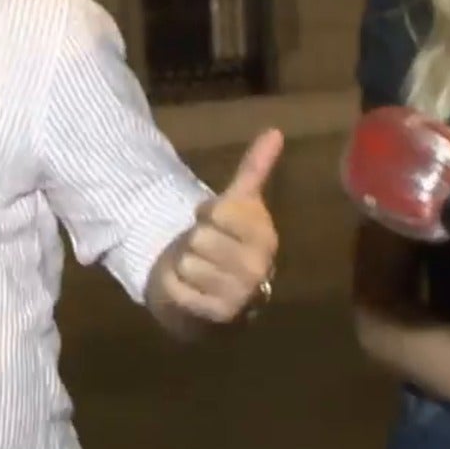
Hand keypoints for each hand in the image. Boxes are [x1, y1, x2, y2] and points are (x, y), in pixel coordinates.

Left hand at [154, 129, 282, 322]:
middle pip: (200, 237)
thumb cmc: (224, 245)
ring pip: (188, 262)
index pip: (219, 211)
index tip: (214, 224)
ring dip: (184, 266)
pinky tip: (190, 291)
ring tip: (199, 272)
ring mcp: (241, 296)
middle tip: (205, 252)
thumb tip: (274, 130)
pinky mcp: (217, 317)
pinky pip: (178, 290)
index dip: (206, 214)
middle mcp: (260, 267)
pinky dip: (175, 288)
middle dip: (193, 242)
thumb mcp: (237, 206)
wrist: (213, 296)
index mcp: (266, 236)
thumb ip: (254, 169)